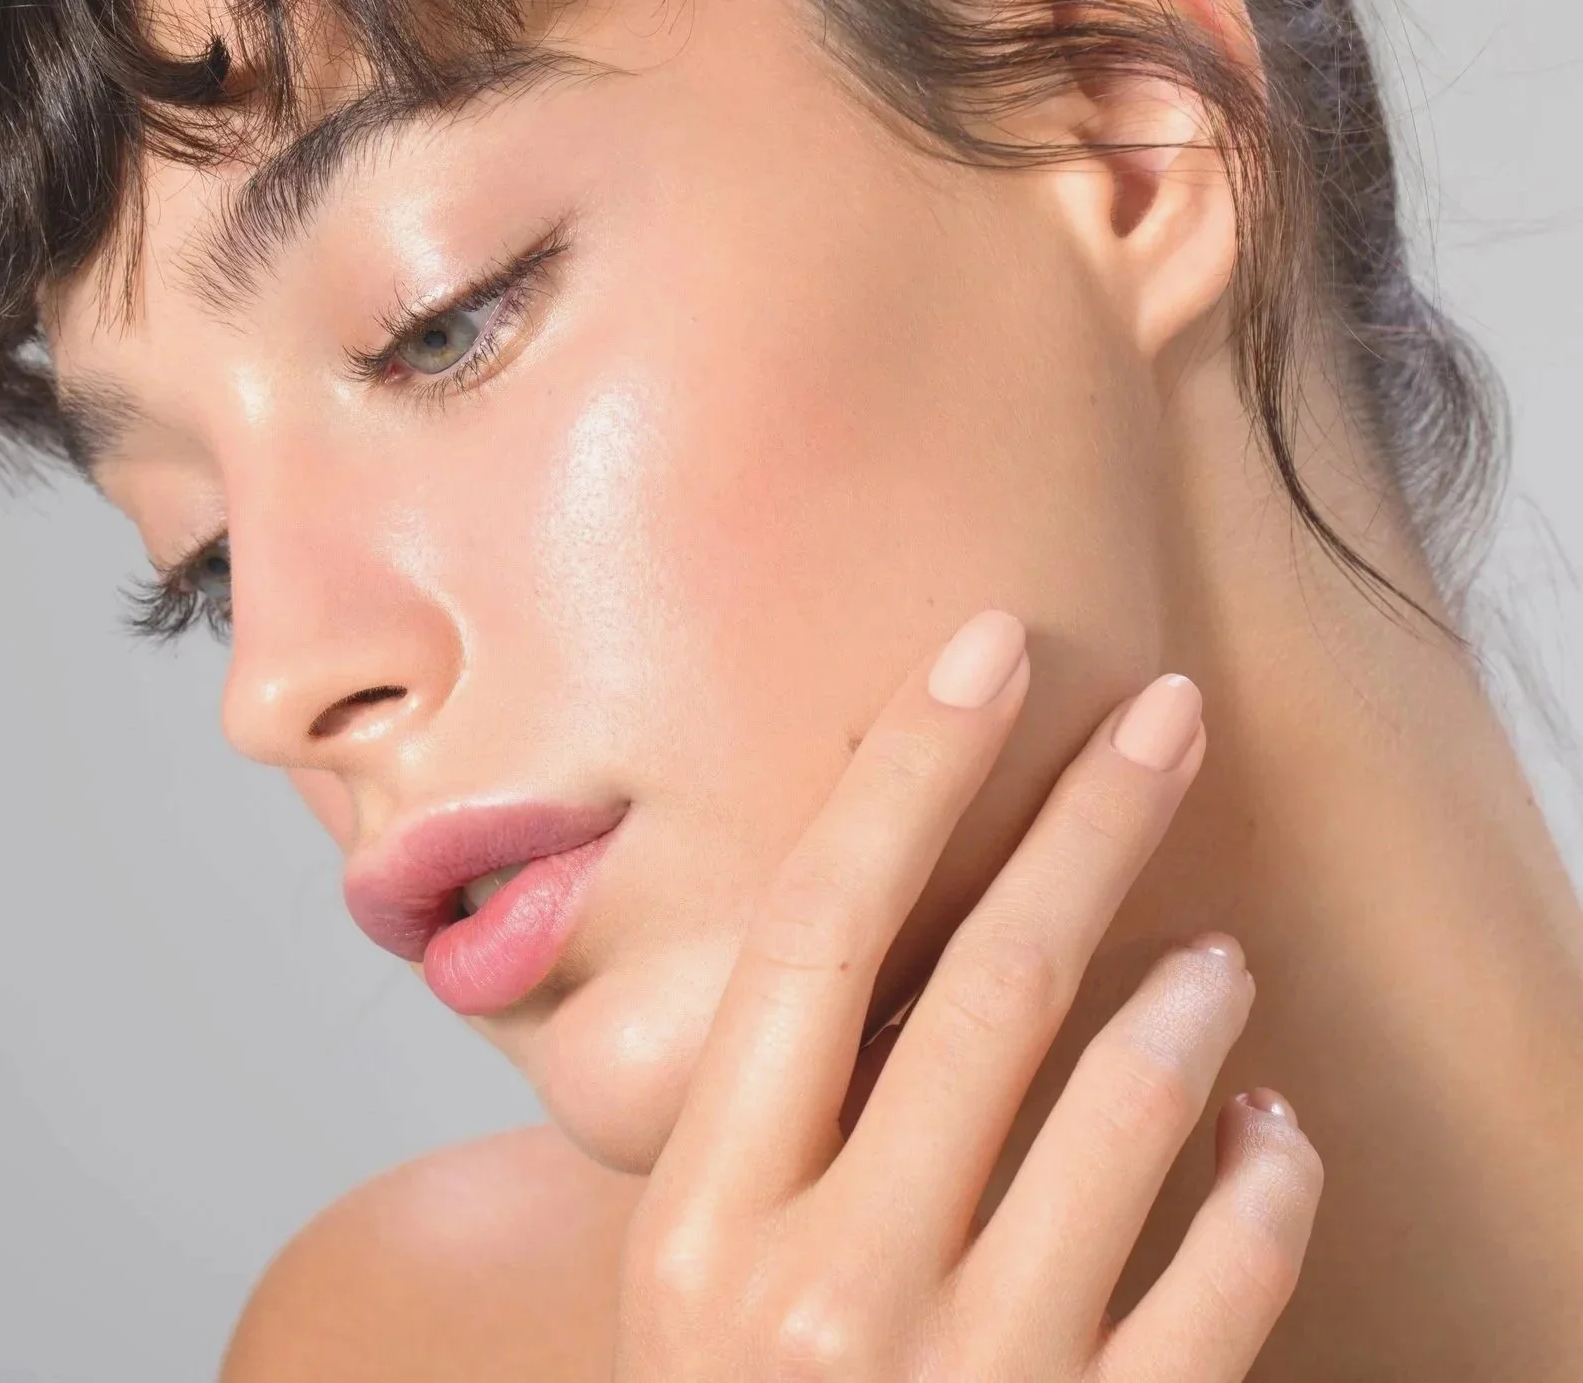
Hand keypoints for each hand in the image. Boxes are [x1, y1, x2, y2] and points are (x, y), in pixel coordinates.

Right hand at [615, 611, 1321, 1379]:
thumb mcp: (692, 1273)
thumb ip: (774, 1120)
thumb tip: (907, 939)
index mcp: (707, 1216)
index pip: (819, 934)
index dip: (909, 773)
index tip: (988, 652)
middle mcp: (830, 1287)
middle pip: (994, 986)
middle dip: (1091, 822)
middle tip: (1168, 717)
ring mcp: (972, 1377)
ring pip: (1125, 1116)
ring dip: (1192, 999)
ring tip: (1215, 947)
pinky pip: (1226, 1282)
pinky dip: (1268, 1182)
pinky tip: (1272, 1128)